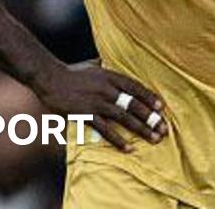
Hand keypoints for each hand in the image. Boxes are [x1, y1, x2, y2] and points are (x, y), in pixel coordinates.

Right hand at [32, 60, 167, 151]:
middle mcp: (107, 88)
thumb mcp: (94, 67)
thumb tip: (117, 70)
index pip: (136, 87)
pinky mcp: (86, 114)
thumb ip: (108, 71)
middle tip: (164, 128)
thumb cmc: (72, 73)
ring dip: (141, 129)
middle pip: (134, 104)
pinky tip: (128, 148)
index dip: (150, 97)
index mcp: (111, 76)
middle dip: (151, 117)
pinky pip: (106, 129)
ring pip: (124, 117)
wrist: (50, 78)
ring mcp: (97, 102)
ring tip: (154, 138)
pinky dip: (118, 140)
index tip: (162, 108)